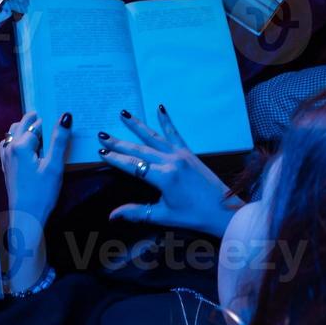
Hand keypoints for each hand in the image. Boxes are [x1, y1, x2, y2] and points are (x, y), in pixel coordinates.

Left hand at [0, 111, 71, 292]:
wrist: (26, 216)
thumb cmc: (42, 192)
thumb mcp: (54, 165)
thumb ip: (59, 139)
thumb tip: (65, 115)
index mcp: (21, 145)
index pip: (36, 124)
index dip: (48, 121)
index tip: (58, 117)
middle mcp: (10, 148)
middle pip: (21, 125)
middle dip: (34, 120)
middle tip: (49, 117)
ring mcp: (6, 158)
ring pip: (13, 134)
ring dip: (24, 129)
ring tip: (39, 131)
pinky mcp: (6, 167)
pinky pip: (8, 145)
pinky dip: (17, 140)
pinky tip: (26, 146)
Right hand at [101, 106, 240, 236]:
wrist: (224, 210)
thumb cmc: (194, 216)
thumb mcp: (164, 216)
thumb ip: (137, 212)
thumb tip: (112, 216)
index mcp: (164, 177)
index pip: (133, 165)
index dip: (116, 159)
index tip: (101, 152)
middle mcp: (171, 161)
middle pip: (140, 149)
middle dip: (119, 142)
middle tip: (102, 134)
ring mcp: (181, 155)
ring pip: (154, 137)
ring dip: (137, 126)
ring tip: (123, 114)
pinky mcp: (189, 153)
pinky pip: (175, 134)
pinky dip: (167, 121)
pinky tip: (160, 108)